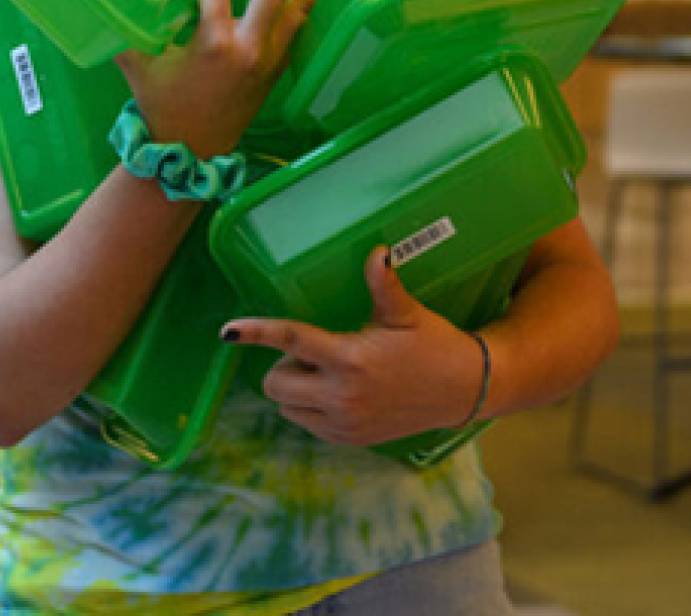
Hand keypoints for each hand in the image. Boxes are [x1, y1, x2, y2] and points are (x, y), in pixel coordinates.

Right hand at [115, 0, 348, 157]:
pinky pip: (297, 29)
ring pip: (300, 9)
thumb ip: (129, 30)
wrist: (192, 152)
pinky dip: (308, 4)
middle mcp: (249, 48)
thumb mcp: (140, 65)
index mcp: (214, 43)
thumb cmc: (162, 106)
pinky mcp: (276, 70)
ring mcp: (268, 59)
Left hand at [221, 247, 490, 445]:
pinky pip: (306, 425)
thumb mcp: (406, 314)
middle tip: (314, 350)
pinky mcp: (350, 439)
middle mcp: (341, 396)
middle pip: (276, 382)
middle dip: (283, 363)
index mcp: (350, 359)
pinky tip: (335, 390)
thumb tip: (377, 250)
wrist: (463, 391)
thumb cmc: (433, 344)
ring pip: (286, 407)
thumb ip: (384, 284)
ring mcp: (344, 423)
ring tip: (326, 370)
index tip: (227, 331)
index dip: (256, 333)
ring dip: (293, 388)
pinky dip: (308, 408)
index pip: (291, 341)